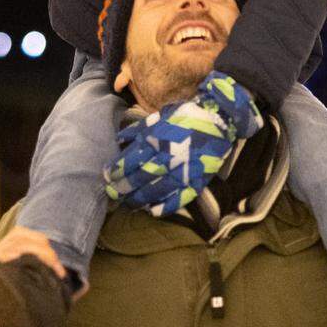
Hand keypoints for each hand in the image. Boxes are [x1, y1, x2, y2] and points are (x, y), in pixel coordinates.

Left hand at [104, 73, 262, 215]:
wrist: (219, 119)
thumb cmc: (186, 115)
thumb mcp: (159, 117)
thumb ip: (139, 130)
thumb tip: (121, 140)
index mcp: (155, 141)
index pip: (129, 162)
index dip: (115, 171)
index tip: (106, 176)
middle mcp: (166, 158)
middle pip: (138, 179)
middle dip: (122, 188)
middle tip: (112, 193)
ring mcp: (181, 172)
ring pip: (154, 191)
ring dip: (139, 199)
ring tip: (129, 203)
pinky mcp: (195, 181)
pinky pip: (178, 198)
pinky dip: (164, 206)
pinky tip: (153, 210)